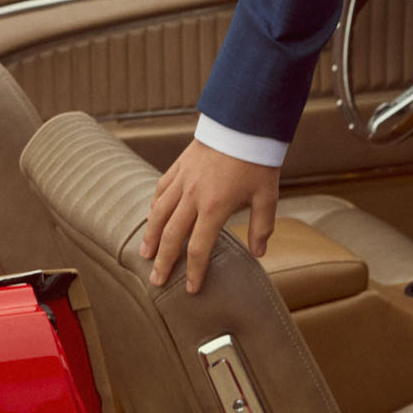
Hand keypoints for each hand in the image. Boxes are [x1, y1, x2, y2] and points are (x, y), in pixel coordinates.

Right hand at [140, 140, 280, 295]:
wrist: (244, 123)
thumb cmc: (257, 161)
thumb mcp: (267, 196)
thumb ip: (262, 227)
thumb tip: (259, 253)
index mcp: (214, 208)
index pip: (198, 248)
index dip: (194, 271)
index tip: (191, 288)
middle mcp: (192, 197)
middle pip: (171, 236)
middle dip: (163, 261)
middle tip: (156, 280)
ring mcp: (182, 180)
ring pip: (158, 213)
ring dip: (150, 236)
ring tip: (144, 254)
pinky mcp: (179, 167)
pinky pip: (160, 190)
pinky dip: (154, 206)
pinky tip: (152, 216)